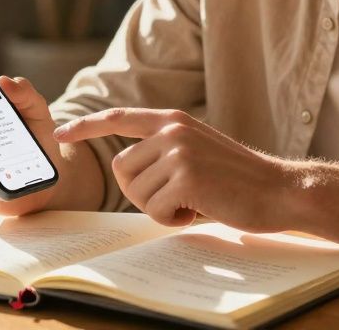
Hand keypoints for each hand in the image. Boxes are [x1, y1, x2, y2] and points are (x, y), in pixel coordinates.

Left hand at [54, 108, 293, 231]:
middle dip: (141, 194)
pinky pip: (155, 210)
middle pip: (121, 170)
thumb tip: (124, 168)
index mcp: (173, 121)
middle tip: (177, 199)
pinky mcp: (186, 176)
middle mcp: (172, 130)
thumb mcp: (196, 150)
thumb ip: (164, 149)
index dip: (86, 126)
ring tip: (193, 201)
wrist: (278, 190)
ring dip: (159, 208)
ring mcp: (179, 151)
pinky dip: (173, 220)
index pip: (119, 118)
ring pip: (135, 192)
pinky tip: (199, 211)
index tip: (60, 134)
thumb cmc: (236, 179)